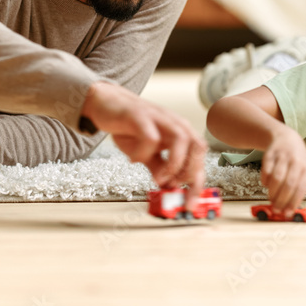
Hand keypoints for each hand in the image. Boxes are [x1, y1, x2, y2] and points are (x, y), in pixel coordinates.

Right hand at [82, 81, 205, 204]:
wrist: (107, 104)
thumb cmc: (129, 127)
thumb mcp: (147, 152)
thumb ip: (159, 168)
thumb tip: (169, 188)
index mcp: (180, 131)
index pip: (199, 156)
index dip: (197, 181)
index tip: (190, 202)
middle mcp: (174, 123)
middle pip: (198, 146)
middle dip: (190, 172)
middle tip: (174, 188)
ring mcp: (158, 118)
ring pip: (181, 139)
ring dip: (173, 164)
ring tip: (158, 178)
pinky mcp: (139, 116)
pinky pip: (150, 137)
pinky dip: (144, 153)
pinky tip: (134, 160)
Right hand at [261, 126, 305, 214]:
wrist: (286, 138)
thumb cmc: (295, 161)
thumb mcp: (302, 172)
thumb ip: (297, 189)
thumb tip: (289, 210)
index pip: (301, 188)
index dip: (293, 202)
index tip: (287, 213)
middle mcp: (296, 162)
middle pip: (289, 184)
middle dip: (281, 200)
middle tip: (276, 209)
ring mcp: (283, 156)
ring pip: (277, 178)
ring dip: (272, 192)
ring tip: (271, 199)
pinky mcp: (270, 153)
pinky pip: (266, 170)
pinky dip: (265, 180)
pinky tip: (266, 184)